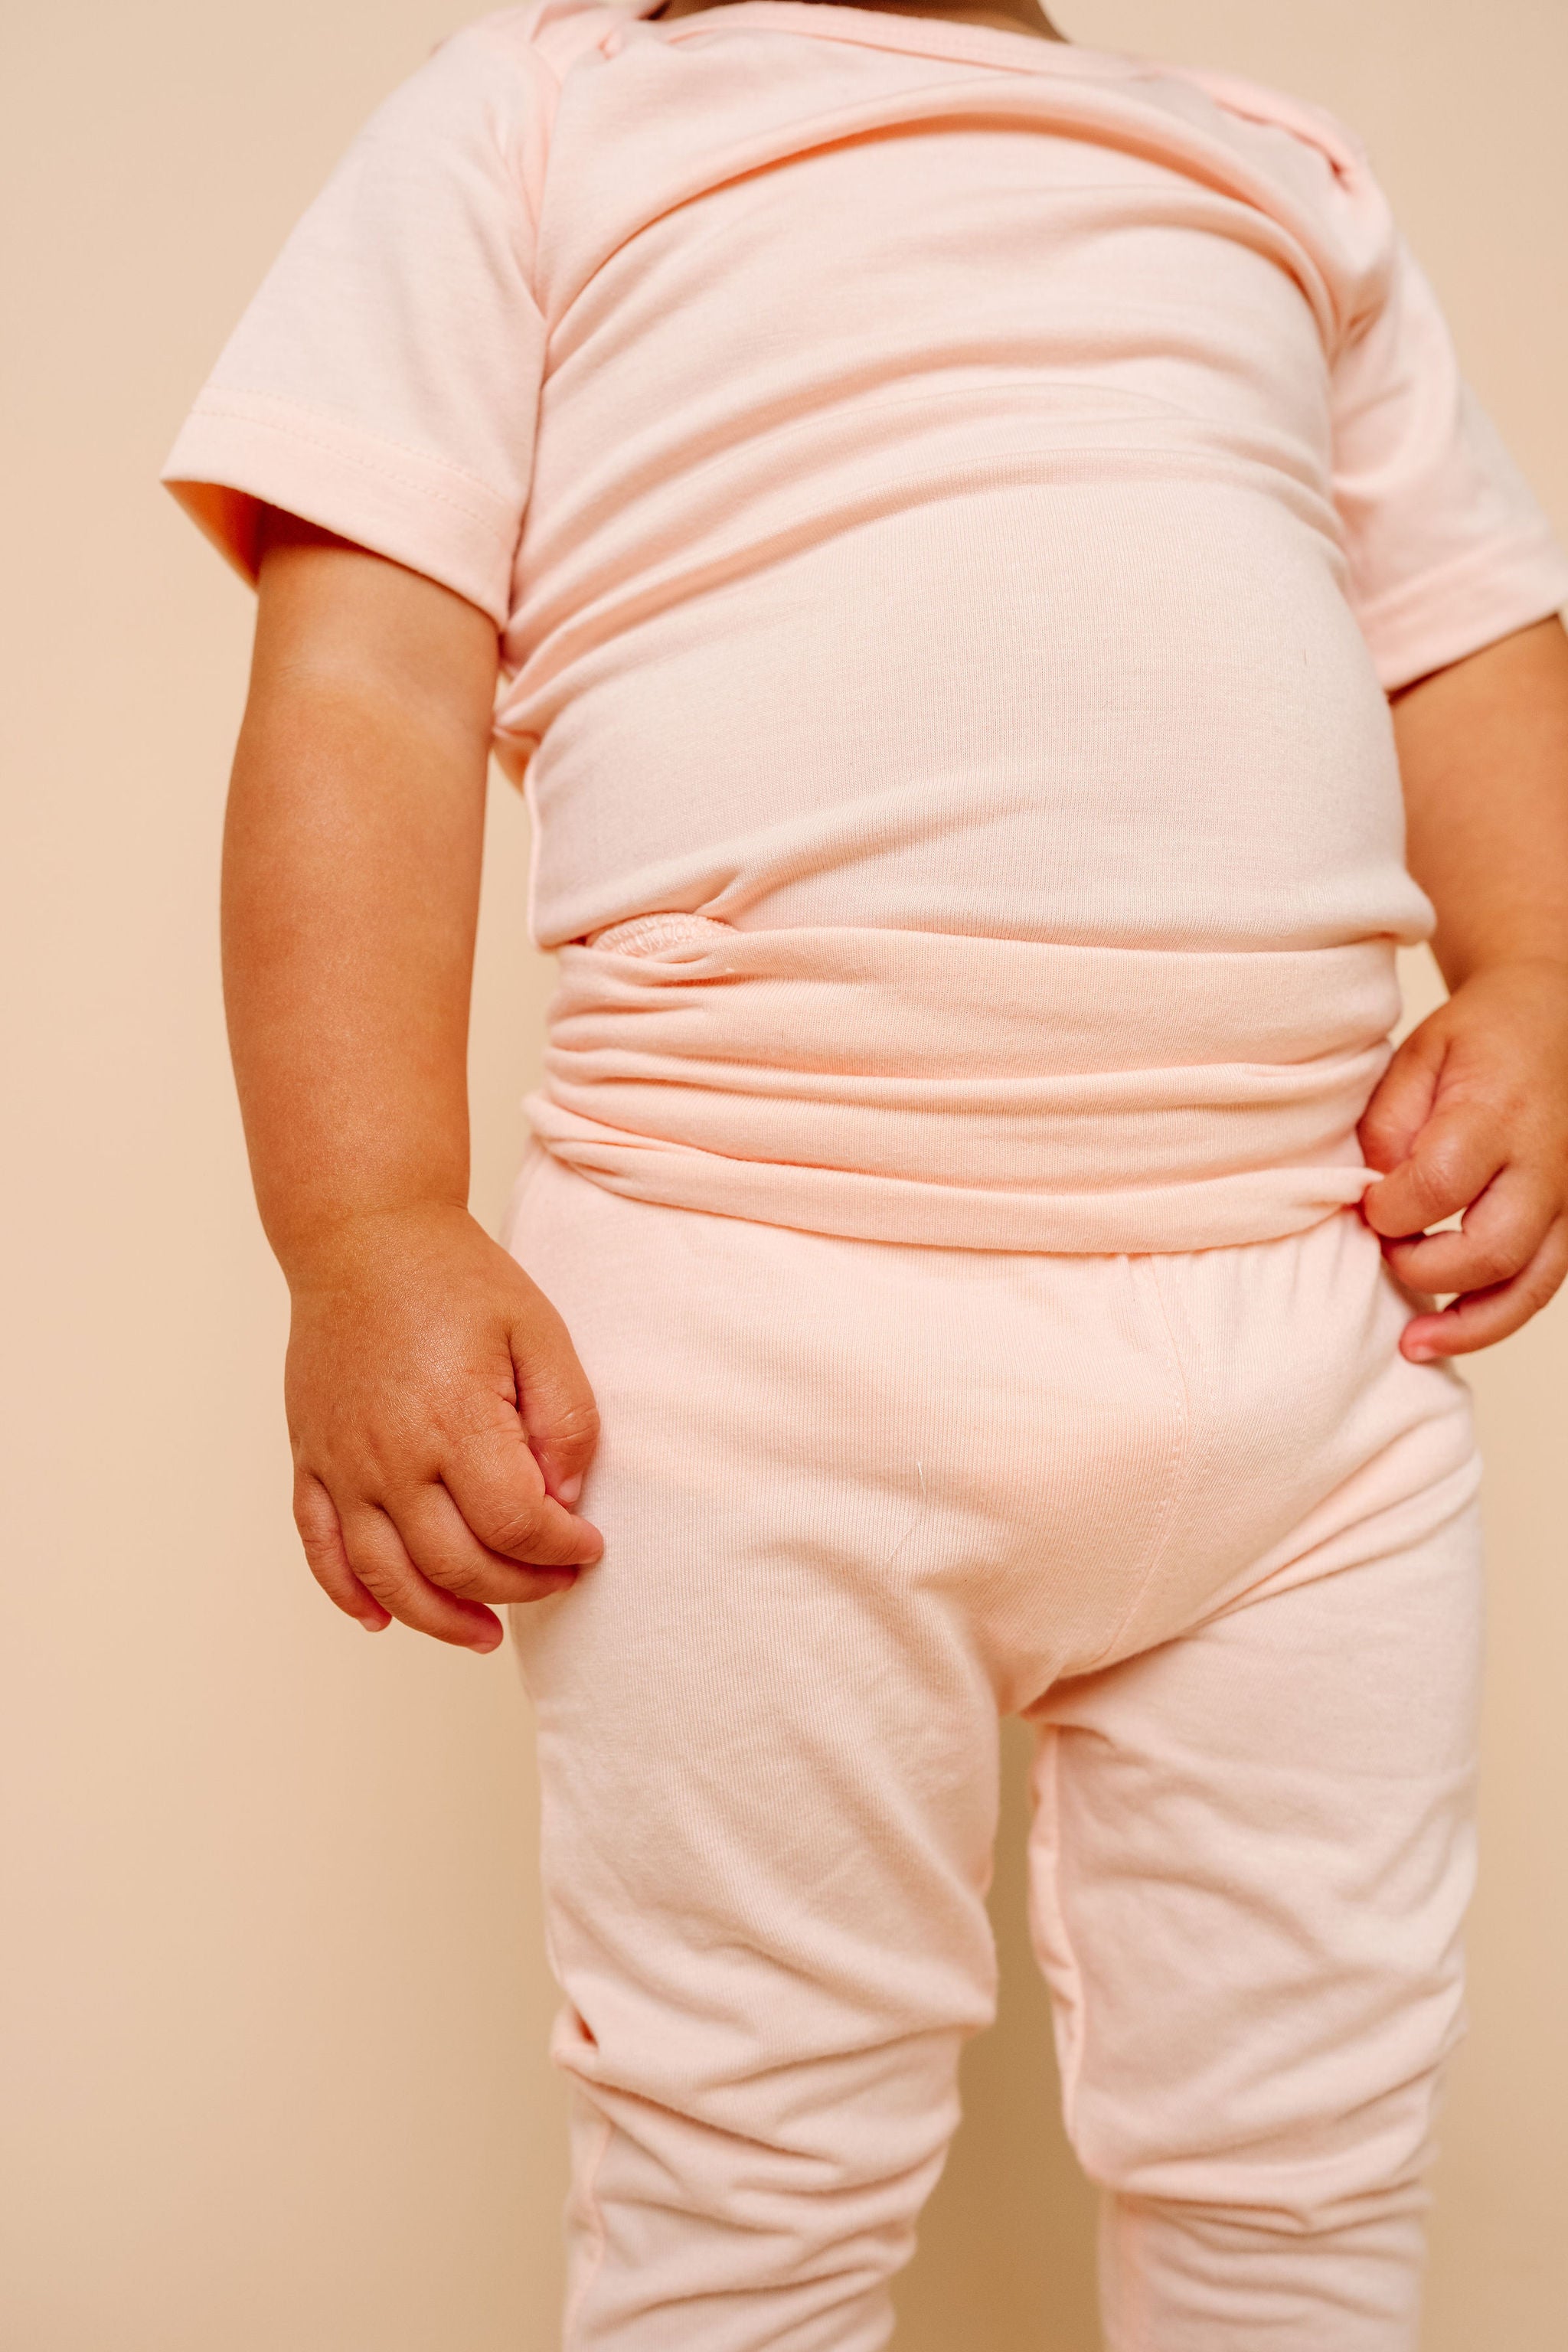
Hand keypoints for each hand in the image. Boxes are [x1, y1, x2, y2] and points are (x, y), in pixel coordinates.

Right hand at [284, 1203, 602, 1650]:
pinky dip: (349, 1594)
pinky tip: (382, 1619)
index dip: (562, 1550)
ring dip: (439, 1618)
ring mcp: (342, 1463)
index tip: (588, 1545)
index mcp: (454, 1419)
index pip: (515, 1524)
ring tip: (484, 1634)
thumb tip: (567, 1496)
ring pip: (387, 1577)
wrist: (362, 1238)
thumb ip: (565, 1418)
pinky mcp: (310, 1460)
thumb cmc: (456, 1278)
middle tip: (554, 1579)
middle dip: (517, 1588)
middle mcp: (391, 1455)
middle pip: (456, 1564)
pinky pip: (320, 1548)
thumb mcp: (539, 1330)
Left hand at [1359, 959, 1567, 1359]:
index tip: (1367, 1206)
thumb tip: (1371, 1199)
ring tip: (1413, 1346)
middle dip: (1426, 1269)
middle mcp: (1545, 1162)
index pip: (1441, 1183)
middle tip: (1385, 1255)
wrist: (1552, 1020)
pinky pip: (1543, 1285)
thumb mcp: (1415, 1060)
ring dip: (1469, 1326)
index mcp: (1498, 1111)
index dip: (1392, 1210)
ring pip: (1531, 1286)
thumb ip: (1387, 1129)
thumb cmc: (1475, 1041)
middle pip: (1493, 1248)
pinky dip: (1496, 1316)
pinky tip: (1451, 1329)